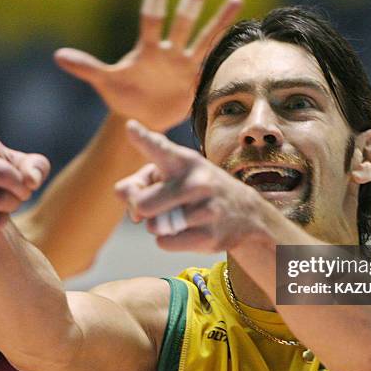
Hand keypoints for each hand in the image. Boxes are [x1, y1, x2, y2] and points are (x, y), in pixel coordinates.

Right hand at [0, 91, 49, 242]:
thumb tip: (29, 180)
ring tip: (3, 202)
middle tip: (18, 190)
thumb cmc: (4, 181)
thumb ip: (38, 167)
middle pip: (6, 175)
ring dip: (13, 205)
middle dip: (23, 188)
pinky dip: (1, 222)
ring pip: (2, 200)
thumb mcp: (28, 169)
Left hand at [54, 0, 242, 131]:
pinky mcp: (195, 79)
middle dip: (192, 1)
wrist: (141, 117)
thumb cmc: (122, 97)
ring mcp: (184, 64)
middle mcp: (168, 52)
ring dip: (218, 20)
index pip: (152, 18)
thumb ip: (87, 67)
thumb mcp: (105, 82)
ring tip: (236, 0)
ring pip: (204, 38)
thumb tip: (58, 56)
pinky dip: (225, 50)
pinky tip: (241, 34)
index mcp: (147, 50)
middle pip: (182, 22)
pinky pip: (212, 61)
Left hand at [115, 121, 262, 251]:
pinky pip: (164, 243)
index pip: (161, 149)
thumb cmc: (198, 189)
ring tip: (181, 216)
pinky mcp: (209, 236)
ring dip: (158, 226)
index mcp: (185, 161)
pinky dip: (169, 240)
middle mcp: (197, 182)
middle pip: (143, 204)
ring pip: (154, 226)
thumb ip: (141, 180)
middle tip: (152, 207)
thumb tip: (122, 194)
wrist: (248, 214)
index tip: (129, 127)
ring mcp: (205, 210)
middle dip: (138, 209)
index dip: (144, 139)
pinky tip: (189, 230)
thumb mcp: (175, 174)